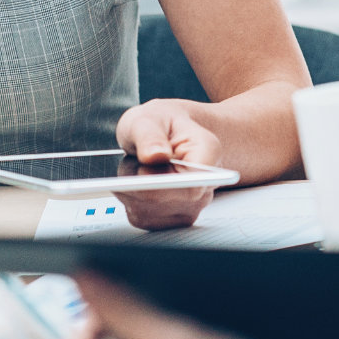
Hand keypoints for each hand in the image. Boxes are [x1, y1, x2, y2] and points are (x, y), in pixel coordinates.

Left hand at [115, 100, 222, 229]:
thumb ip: (150, 135)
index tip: (139, 173)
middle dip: (137, 183)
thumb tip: (154, 155)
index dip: (161, 185)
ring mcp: (191, 206)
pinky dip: (131, 201)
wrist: (164, 133)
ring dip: (131, 192)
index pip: (191, 185)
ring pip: (149, 212)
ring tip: (137, 167)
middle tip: (133, 159)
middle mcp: (205, 185)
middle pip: (164, 202)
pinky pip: (142, 218)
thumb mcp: (148, 119)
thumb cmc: (160, 124)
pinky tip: (136, 183)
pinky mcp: (172, 219)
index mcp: (207, 154)